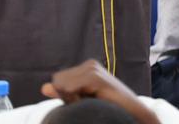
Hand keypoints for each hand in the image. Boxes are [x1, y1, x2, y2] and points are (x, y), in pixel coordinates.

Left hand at [41, 60, 157, 123]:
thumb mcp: (83, 100)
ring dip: (72, 99)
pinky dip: (75, 99)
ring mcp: (93, 69)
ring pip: (61, 84)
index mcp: (86, 68)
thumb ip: (64, 94)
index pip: (58, 80)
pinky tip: (93, 101)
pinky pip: (69, 88)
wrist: (134, 114)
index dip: (65, 95)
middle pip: (58, 80)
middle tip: (88, 103)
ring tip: (92, 102)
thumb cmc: (110, 108)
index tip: (84, 101)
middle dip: (67, 96)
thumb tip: (44, 87)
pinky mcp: (96, 78)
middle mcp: (89, 64)